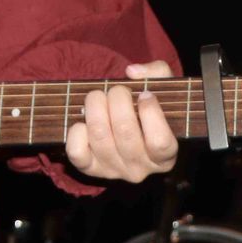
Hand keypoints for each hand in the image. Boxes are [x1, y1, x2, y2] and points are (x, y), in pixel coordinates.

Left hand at [65, 61, 178, 182]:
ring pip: (100, 137)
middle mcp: (139, 169)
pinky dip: (77, 131)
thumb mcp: (164, 89)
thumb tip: (132, 72)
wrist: (128, 128)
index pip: (159, 142)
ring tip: (98, 96)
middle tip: (117, 90)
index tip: (145, 94)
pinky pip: (77, 152)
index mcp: (164, 157)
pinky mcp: (90, 169)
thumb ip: (158, 73)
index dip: (151, 113)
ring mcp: (113, 170)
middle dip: (118, 100)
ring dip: (95, 107)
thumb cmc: (149, 108)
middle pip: (125, 132)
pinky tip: (84, 121)